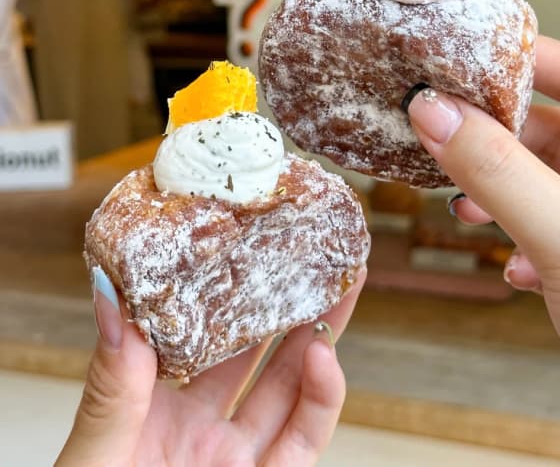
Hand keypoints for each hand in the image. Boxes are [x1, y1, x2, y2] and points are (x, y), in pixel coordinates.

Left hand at [57, 268, 365, 466]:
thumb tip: (109, 299)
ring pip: (290, 388)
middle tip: (311, 253)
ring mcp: (235, 458)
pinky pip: (301, 440)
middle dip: (287, 302)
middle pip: (256, 352)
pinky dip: (322, 400)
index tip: (248, 246)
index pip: (198, 333)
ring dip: (319, 338)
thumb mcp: (93, 453)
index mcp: (155, 406)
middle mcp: (202, 427)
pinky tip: (323, 360)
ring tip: (335, 288)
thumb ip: (110, 385)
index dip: (226, 290)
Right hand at [406, 36, 559, 464]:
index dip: (530, 63)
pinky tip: (508, 264)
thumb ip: (500, 173)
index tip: (469, 57)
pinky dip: (520, 239)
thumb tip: (436, 113)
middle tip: (442, 127)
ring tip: (461, 202)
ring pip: (552, 186)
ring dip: (502, 190)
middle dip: (500, 135)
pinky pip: (553, 234)